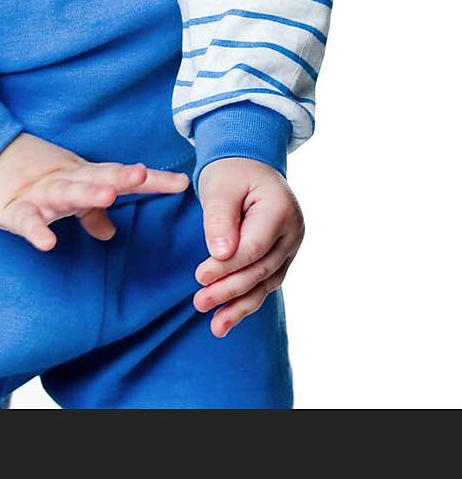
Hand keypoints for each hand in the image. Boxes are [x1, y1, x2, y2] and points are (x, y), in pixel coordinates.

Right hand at [0, 132, 189, 251]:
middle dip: (121, 176)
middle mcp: (65, 180)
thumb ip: (90, 212)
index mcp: (81, 176)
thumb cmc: (28, 177)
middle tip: (143, 174)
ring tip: (108, 195)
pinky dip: (36, 232)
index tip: (182, 183)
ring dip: (86, 193)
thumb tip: (112, 231)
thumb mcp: (64, 189)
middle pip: (97, 176)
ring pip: (66, 192)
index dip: (151, 181)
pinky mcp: (13, 209)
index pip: (121, 176)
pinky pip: (26, 222)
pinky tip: (48, 244)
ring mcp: (39, 193)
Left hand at [193, 157, 303, 337]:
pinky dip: (246, 301)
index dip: (227, 266)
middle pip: (260, 269)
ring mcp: (291, 247)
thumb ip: (220, 218)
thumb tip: (220, 254)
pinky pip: (264, 283)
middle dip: (229, 289)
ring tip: (214, 326)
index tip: (200, 277)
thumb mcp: (220, 186)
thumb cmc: (231, 172)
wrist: (249, 165)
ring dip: (239, 306)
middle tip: (199, 302)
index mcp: (280, 209)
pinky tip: (226, 319)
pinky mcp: (282, 258)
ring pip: (265, 283)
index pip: (254, 247)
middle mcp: (293, 232)